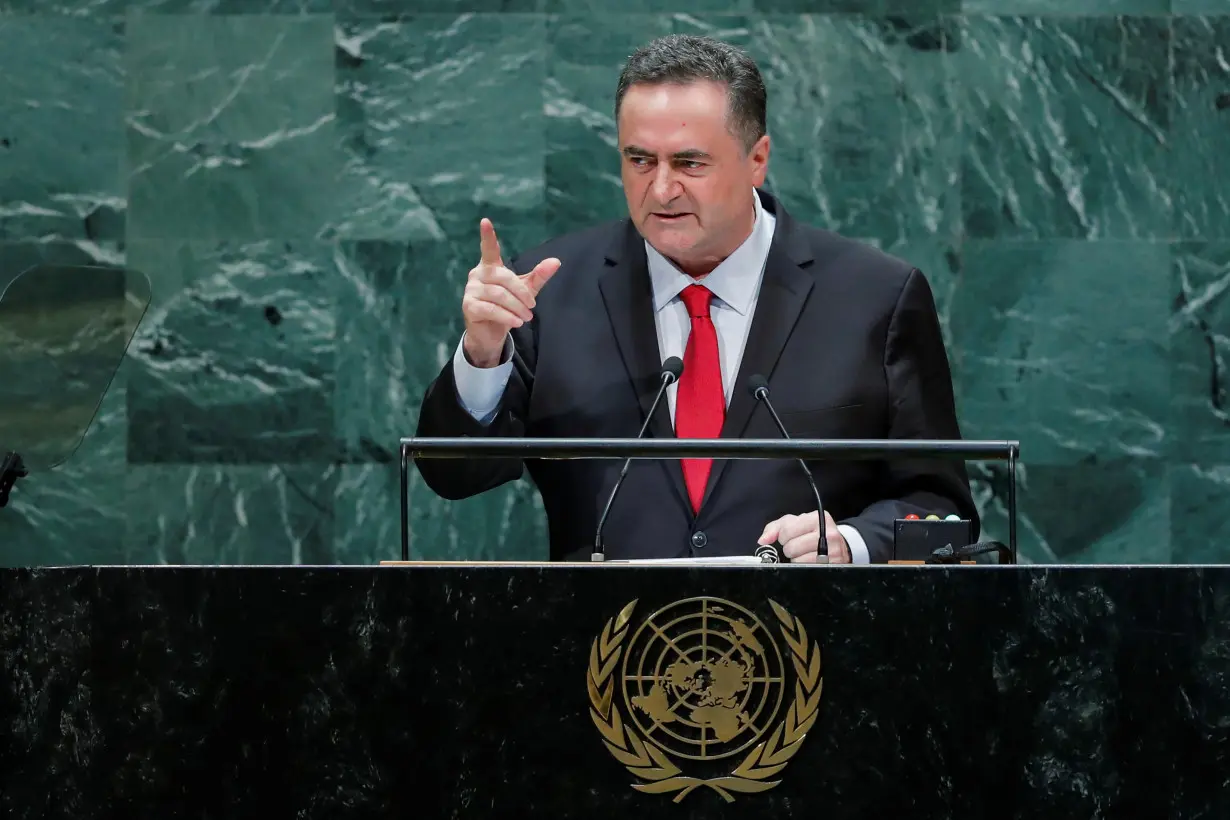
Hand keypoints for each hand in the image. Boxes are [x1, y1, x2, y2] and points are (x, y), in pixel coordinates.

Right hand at [462, 218, 560, 367]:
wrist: (490, 333)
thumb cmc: (507, 307)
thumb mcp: (525, 291)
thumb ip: (538, 276)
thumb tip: (556, 261)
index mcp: (490, 267)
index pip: (489, 249)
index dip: (488, 236)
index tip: (485, 221)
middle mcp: (477, 275)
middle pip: (504, 278)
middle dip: (521, 293)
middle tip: (532, 307)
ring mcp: (471, 290)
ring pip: (498, 295)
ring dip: (516, 307)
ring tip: (526, 318)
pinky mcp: (469, 306)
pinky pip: (491, 309)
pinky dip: (507, 316)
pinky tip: (516, 322)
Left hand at [758, 511, 849, 563]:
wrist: (839, 543)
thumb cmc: (812, 531)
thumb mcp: (795, 523)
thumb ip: (776, 528)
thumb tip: (762, 540)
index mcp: (815, 518)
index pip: (787, 530)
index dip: (783, 536)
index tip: (788, 537)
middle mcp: (826, 533)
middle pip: (791, 547)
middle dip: (790, 548)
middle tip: (797, 546)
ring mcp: (832, 550)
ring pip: (798, 560)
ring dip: (797, 559)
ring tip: (804, 553)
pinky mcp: (832, 565)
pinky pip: (807, 569)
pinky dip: (804, 566)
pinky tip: (809, 560)